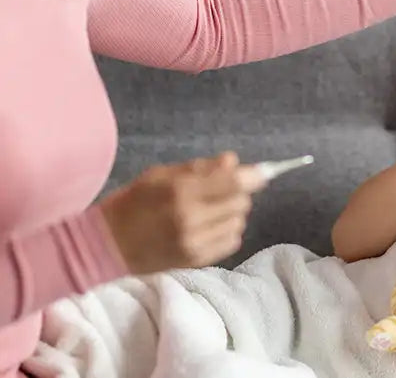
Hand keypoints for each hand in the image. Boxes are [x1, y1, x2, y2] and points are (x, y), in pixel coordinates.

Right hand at [99, 152, 266, 274]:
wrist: (106, 245)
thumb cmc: (132, 202)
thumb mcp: (160, 175)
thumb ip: (200, 168)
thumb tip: (235, 162)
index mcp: (181, 192)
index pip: (235, 183)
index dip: (254, 176)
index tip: (261, 172)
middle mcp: (191, 220)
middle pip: (242, 203)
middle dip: (237, 194)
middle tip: (218, 192)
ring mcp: (195, 244)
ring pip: (239, 222)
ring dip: (231, 214)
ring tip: (208, 211)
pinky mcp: (197, 261)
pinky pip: (232, 241)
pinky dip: (226, 231)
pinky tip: (208, 227)